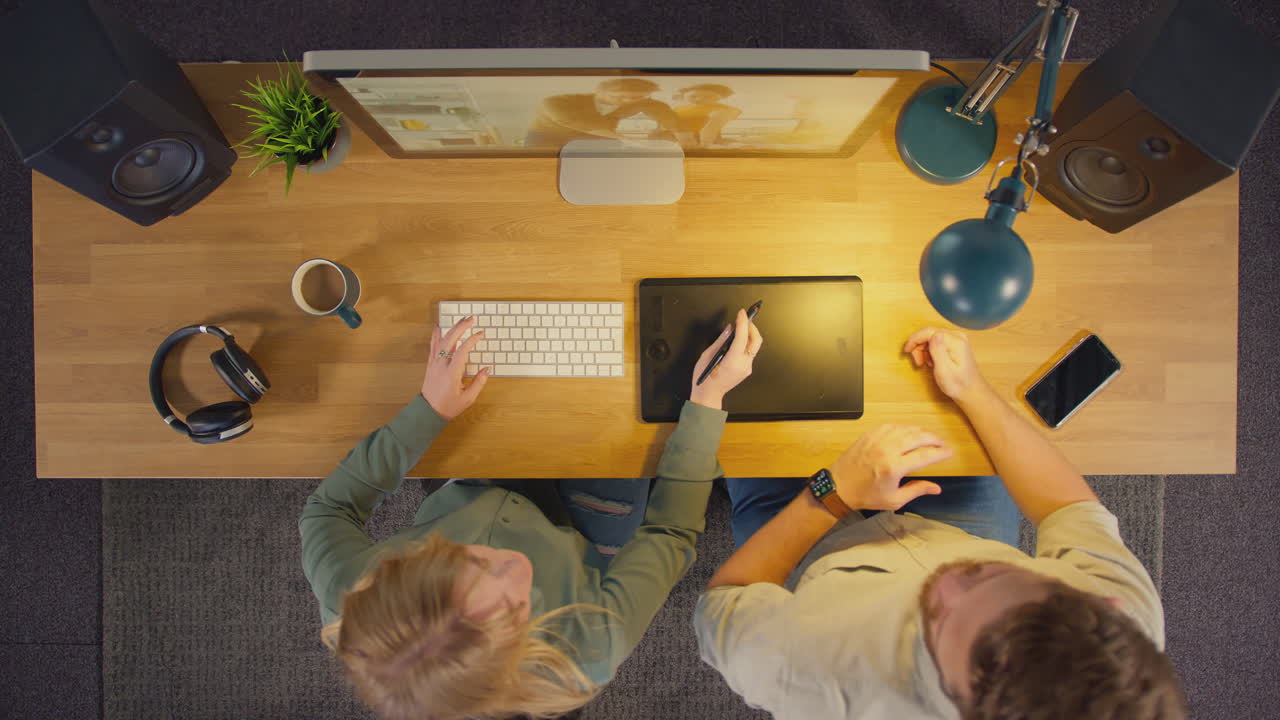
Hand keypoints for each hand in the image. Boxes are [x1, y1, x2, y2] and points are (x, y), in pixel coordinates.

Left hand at [421, 316, 489, 419]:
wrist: (428, 411)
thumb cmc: (448, 406)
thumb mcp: (468, 398)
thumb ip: (478, 382)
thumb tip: (487, 369)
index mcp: (452, 373)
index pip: (463, 351)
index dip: (472, 340)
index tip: (480, 334)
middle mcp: (441, 365)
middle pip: (450, 340)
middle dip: (461, 327)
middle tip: (470, 319)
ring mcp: (434, 363)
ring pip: (441, 340)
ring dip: (451, 329)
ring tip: (459, 320)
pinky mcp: (430, 364)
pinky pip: (433, 346)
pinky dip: (436, 335)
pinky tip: (438, 327)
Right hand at [689, 308, 762, 409]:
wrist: (708, 395)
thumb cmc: (705, 379)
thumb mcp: (708, 356)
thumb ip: (721, 341)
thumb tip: (729, 329)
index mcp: (733, 361)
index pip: (743, 337)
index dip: (743, 322)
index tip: (741, 313)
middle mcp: (743, 365)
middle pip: (756, 341)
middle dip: (752, 327)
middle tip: (743, 318)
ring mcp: (746, 368)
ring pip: (755, 346)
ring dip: (749, 334)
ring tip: (740, 327)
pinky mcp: (746, 369)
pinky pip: (750, 352)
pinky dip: (746, 343)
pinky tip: (738, 340)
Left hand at [829, 424, 952, 510]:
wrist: (839, 486)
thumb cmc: (866, 495)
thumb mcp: (894, 500)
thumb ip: (917, 490)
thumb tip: (937, 488)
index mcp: (894, 468)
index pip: (925, 456)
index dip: (940, 453)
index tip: (949, 452)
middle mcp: (886, 450)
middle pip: (918, 437)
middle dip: (934, 439)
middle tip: (941, 444)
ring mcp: (877, 440)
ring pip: (906, 429)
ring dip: (920, 432)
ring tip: (928, 439)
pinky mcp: (870, 435)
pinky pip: (892, 425)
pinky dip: (904, 427)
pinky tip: (909, 433)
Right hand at [903, 327, 992, 406]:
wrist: (970, 390)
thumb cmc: (958, 384)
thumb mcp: (944, 371)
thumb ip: (938, 351)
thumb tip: (934, 334)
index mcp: (956, 342)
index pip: (929, 331)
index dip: (915, 339)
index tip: (907, 351)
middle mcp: (957, 336)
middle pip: (929, 332)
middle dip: (919, 346)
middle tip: (918, 362)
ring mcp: (957, 338)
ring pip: (931, 336)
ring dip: (923, 349)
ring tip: (925, 363)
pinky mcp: (954, 342)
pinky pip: (936, 340)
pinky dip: (929, 350)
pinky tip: (932, 361)